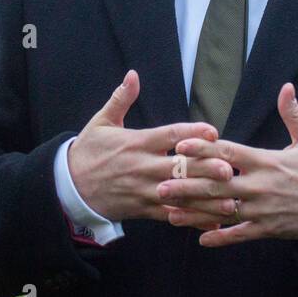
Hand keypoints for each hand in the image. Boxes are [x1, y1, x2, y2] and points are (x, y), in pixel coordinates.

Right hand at [66, 70, 225, 223]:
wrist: (68, 186)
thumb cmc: (88, 151)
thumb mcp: (101, 122)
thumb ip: (121, 99)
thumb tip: (133, 75)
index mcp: (136, 142)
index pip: (169, 135)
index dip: (192, 132)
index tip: (213, 131)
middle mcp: (143, 167)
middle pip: (179, 167)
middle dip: (204, 169)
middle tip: (229, 169)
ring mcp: (144, 190)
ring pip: (179, 195)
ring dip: (205, 198)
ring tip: (229, 199)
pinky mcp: (143, 209)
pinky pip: (171, 215)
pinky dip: (191, 219)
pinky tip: (211, 221)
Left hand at [158, 82, 297, 245]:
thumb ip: (293, 114)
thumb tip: (286, 86)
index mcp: (267, 161)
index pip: (229, 153)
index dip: (203, 149)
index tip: (180, 146)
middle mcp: (261, 186)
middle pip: (217, 184)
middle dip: (188, 185)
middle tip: (161, 184)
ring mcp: (263, 210)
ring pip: (223, 211)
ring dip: (196, 213)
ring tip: (169, 213)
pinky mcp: (269, 229)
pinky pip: (241, 234)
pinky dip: (221, 237)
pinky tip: (201, 239)